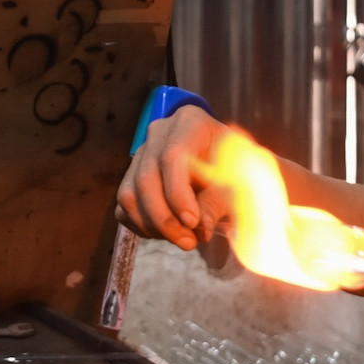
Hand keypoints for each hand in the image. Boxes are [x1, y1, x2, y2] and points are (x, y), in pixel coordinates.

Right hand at [115, 105, 232, 249]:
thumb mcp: (239, 181)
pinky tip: (167, 234)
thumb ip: (219, 202)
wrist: (227, 164)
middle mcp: (159, 133)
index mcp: (189, 121)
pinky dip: (141, 226)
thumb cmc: (236, 167)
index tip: (192, 222)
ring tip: (182, 240)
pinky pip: (124, 206)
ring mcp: (141, 154)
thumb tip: (200, 229)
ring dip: (152, 225)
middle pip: (146, 177)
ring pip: (130, 194)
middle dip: (165, 217)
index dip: (178, 192)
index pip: (173, 155)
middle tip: (188, 242)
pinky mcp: (131, 176)